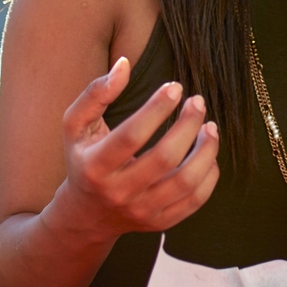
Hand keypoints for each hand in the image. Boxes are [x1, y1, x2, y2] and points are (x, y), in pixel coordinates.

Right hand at [55, 58, 220, 237]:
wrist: (87, 215)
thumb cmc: (84, 159)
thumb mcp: (76, 125)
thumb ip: (96, 93)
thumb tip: (124, 64)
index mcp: (95, 166)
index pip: (132, 135)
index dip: (157, 109)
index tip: (175, 87)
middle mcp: (119, 192)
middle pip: (164, 158)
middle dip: (188, 125)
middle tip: (198, 102)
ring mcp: (142, 211)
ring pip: (185, 182)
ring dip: (206, 150)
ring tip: (210, 126)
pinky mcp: (160, 222)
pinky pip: (195, 200)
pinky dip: (209, 174)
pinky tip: (208, 153)